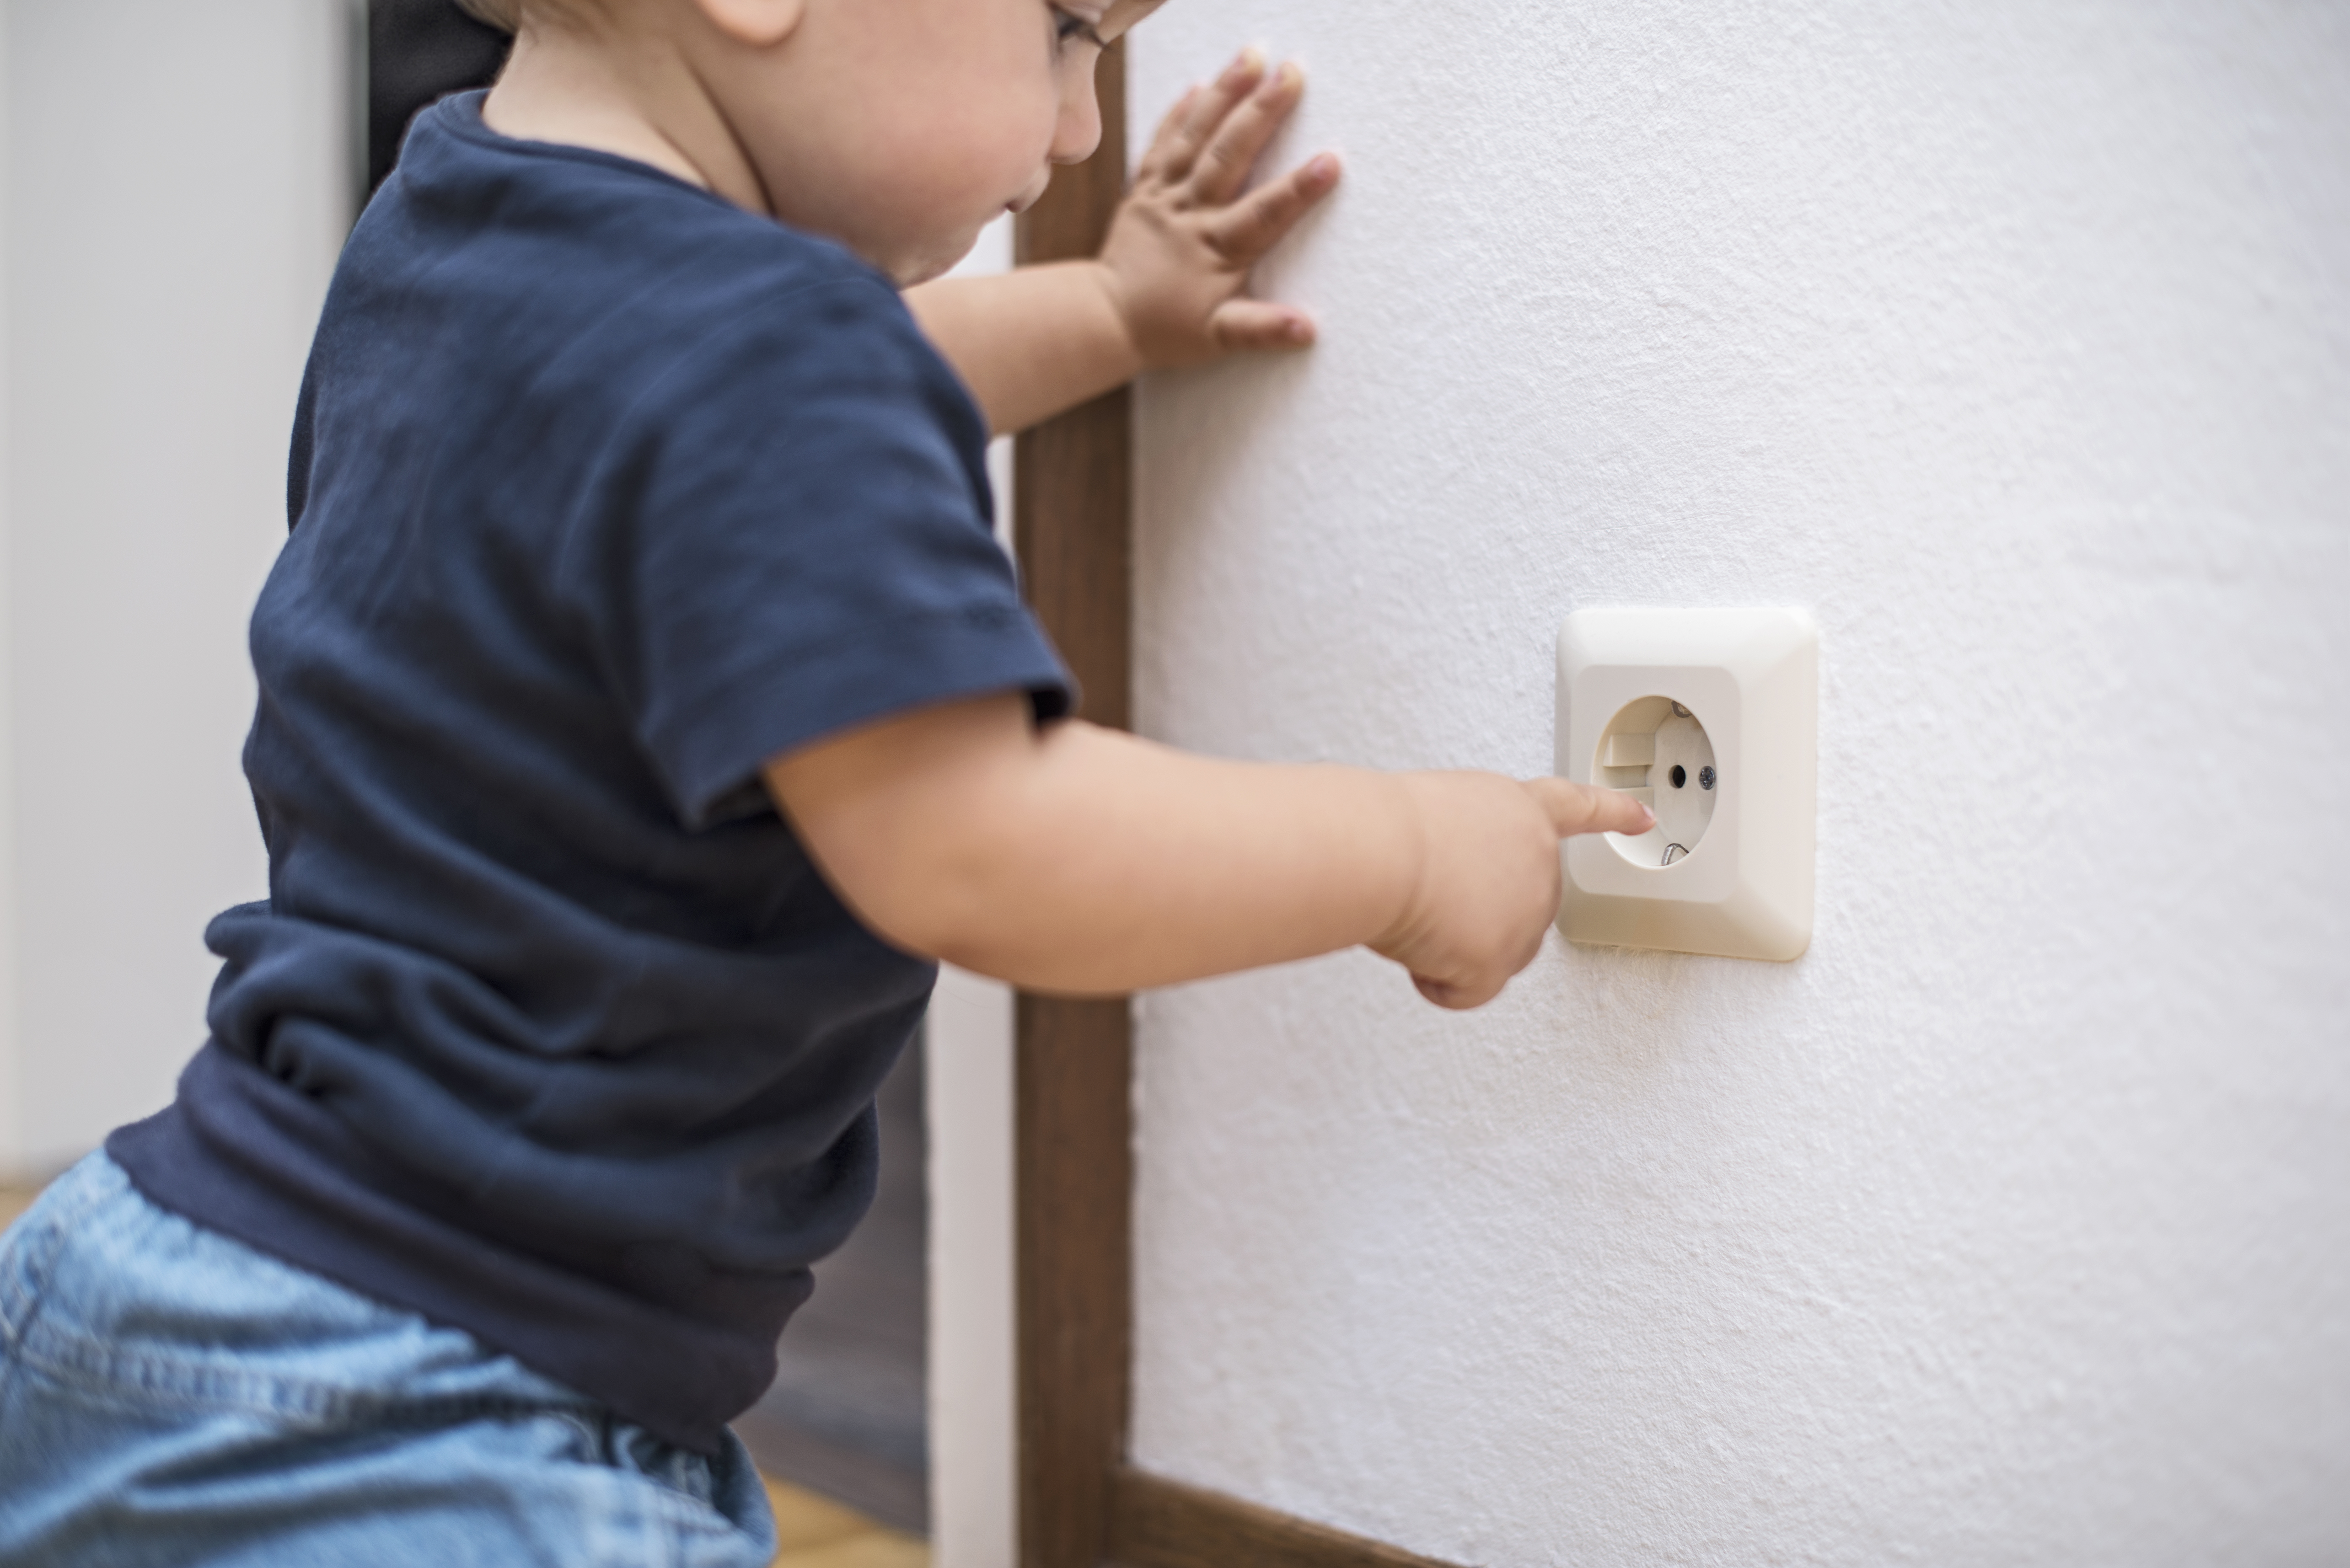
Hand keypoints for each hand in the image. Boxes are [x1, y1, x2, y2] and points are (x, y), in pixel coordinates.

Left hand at [1099, 49, 1339, 368]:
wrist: (1106, 319)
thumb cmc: (1171, 330)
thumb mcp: (1218, 338)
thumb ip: (1262, 330)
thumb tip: (1307, 329)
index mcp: (1216, 250)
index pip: (1264, 215)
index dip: (1297, 190)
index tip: (1330, 160)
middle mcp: (1189, 215)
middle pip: (1229, 157)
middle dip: (1262, 112)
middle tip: (1293, 72)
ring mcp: (1164, 197)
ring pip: (1195, 137)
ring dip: (1224, 93)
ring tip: (1253, 54)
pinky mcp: (1144, 189)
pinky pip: (1161, 143)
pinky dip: (1178, 112)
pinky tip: (1201, 83)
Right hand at [1373, 776, 1654, 1009]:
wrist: (1381, 852)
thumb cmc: (1389, 826)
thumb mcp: (1441, 809)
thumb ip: (1470, 839)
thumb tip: (1452, 888)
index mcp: (1521, 810)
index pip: (1579, 808)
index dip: (1614, 813)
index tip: (1644, 816)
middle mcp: (1538, 859)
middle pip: (1521, 907)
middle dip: (1479, 911)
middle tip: (1431, 892)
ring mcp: (1529, 913)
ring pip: (1494, 954)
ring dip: (1454, 945)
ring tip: (1420, 911)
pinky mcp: (1503, 961)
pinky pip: (1466, 991)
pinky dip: (1436, 979)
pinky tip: (1418, 946)